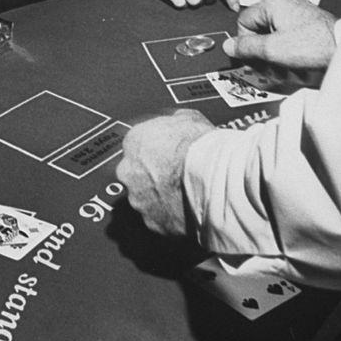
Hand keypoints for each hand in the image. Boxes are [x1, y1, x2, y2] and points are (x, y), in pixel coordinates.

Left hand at [116, 109, 214, 236]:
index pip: (136, 147)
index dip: (154, 151)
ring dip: (159, 198)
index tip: (166, 156)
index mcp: (133, 142)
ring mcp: (138, 199)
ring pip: (144, 199)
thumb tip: (176, 123)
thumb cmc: (200, 145)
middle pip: (135, 175)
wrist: (212, 176)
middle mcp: (129, 171)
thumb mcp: (188, 117)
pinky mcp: (152, 223)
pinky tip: (186, 209)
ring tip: (183, 194)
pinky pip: (159, 219)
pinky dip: (170, 217)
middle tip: (173, 176)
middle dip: (151, 176)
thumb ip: (173, 122)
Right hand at [222, 0, 337, 68]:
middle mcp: (283, 5)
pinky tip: (296, 65)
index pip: (243, 22)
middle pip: (258, 31)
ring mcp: (296, 15)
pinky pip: (287, 40)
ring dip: (276, 57)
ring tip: (287, 70)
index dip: (246, 43)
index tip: (253, 59)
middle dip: (262, 54)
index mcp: (272, 4)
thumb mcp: (273, 50)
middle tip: (269, 68)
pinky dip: (289, 54)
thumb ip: (247, 47)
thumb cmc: (314, 45)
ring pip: (273, 38)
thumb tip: (228, 46)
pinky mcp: (306, 26)